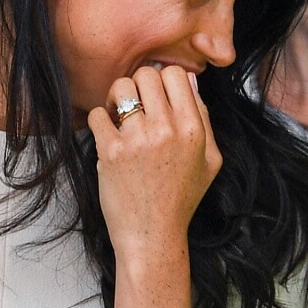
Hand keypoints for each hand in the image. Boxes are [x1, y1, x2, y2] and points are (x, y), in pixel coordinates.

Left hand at [88, 65, 220, 254]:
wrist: (153, 234)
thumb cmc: (181, 198)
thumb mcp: (210, 160)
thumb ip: (203, 118)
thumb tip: (189, 80)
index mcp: (193, 128)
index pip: (175, 74)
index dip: (163, 79)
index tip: (156, 96)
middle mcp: (167, 129)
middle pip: (146, 74)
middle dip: (138, 85)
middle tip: (135, 105)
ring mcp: (138, 139)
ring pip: (120, 87)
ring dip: (117, 98)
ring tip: (119, 116)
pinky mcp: (111, 151)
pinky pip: (97, 114)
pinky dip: (100, 121)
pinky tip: (108, 137)